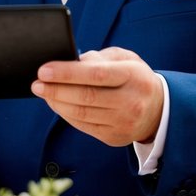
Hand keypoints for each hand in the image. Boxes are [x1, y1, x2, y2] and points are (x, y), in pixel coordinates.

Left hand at [31, 48, 163, 146]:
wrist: (158, 110)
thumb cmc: (135, 78)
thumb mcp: (125, 59)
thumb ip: (100, 58)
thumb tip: (71, 62)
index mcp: (133, 76)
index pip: (96, 74)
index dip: (67, 73)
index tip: (44, 70)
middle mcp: (130, 101)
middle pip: (86, 97)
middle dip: (56, 90)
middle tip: (36, 83)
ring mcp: (123, 122)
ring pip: (82, 114)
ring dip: (57, 103)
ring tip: (43, 92)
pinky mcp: (114, 138)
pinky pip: (83, 126)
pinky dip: (66, 114)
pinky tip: (57, 105)